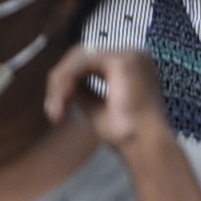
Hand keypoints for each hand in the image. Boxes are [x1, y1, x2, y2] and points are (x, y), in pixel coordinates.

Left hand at [49, 46, 170, 158]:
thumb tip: (63, 83)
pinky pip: (80, 62)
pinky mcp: (121, 61)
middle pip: (82, 55)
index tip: (57, 113)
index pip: (90, 61)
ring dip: (60, 84)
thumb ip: (84, 91)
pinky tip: (62, 101)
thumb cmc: (130, 136)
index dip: (68, 81)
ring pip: (78, 57)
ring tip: (56, 111)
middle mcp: (134, 54)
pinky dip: (66, 80)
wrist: (147, 147)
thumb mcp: (98, 108)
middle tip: (53, 113)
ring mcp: (130, 54)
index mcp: (133, 63)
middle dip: (60, 82)